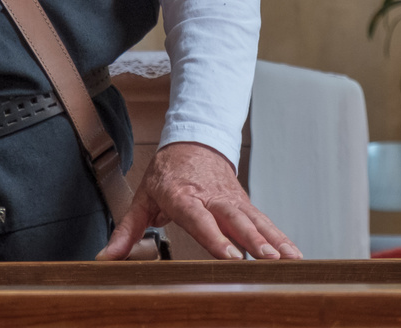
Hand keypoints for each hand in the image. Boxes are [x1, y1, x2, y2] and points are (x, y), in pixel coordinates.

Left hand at [97, 142, 300, 261]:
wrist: (193, 140)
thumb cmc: (167, 172)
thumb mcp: (142, 197)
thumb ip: (126, 231)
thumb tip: (106, 257)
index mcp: (184, 195)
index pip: (200, 218)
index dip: (215, 237)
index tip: (230, 256)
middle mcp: (212, 197)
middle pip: (235, 220)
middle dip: (253, 241)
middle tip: (268, 259)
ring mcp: (232, 201)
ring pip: (255, 221)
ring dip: (273, 241)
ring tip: (290, 260)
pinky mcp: (244, 204)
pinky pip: (264, 222)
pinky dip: (281, 238)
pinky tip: (294, 255)